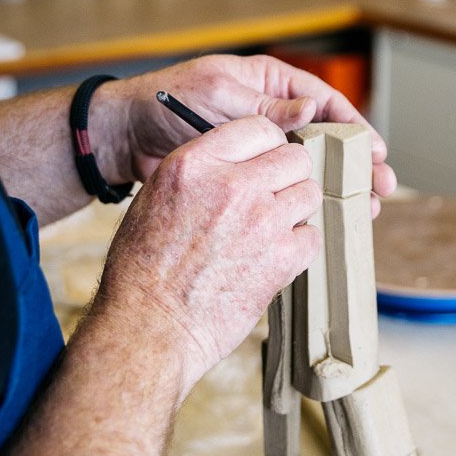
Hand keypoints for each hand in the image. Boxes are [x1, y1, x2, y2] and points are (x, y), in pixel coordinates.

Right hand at [91, 116, 321, 394]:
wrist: (149, 326)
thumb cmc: (142, 267)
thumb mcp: (156, 196)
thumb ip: (201, 171)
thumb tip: (237, 161)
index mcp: (196, 163)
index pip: (259, 128)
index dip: (267, 146)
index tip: (264, 163)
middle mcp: (233, 185)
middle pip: (295, 157)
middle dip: (287, 176)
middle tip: (272, 199)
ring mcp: (262, 221)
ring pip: (310, 193)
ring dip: (295, 209)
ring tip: (270, 230)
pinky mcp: (282, 258)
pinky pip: (312, 236)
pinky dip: (299, 246)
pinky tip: (274, 257)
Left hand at [100, 54, 395, 212]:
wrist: (126, 137)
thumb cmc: (166, 102)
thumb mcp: (218, 95)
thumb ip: (264, 106)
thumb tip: (311, 112)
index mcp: (269, 84)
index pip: (324, 102)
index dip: (353, 126)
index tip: (375, 150)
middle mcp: (271, 114)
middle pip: (326, 139)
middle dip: (356, 163)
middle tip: (383, 187)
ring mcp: (259, 148)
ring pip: (309, 168)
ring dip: (337, 187)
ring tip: (365, 210)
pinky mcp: (245, 177)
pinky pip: (282, 189)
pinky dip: (304, 203)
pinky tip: (324, 221)